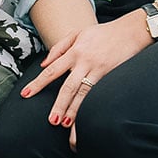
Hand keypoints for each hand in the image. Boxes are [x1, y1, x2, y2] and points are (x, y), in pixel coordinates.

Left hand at [20, 11, 149, 129]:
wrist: (130, 31)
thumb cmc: (102, 33)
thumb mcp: (77, 33)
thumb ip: (59, 47)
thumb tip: (44, 64)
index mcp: (74, 52)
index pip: (52, 70)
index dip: (38, 83)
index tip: (26, 94)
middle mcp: (84, 62)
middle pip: (68, 87)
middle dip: (59, 105)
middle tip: (51, 121)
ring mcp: (99, 71)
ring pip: (83, 94)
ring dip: (75, 111)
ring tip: (66, 126)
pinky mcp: (111, 77)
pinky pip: (99, 95)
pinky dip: (92, 108)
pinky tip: (88, 120)